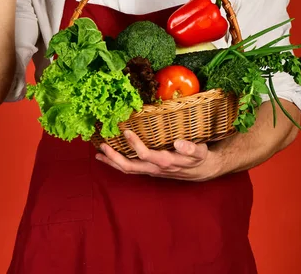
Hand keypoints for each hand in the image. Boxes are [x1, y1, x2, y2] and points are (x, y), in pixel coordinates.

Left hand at [96, 130, 218, 181]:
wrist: (202, 170)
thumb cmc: (199, 157)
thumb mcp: (200, 151)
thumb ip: (191, 148)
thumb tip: (178, 143)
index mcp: (166, 162)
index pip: (146, 155)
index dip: (135, 144)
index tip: (126, 131)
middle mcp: (155, 168)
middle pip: (130, 167)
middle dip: (114, 158)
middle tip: (102, 146)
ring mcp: (151, 170)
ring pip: (128, 170)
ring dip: (112, 162)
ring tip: (99, 154)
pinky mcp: (149, 169)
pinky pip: (130, 168)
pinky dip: (117, 163)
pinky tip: (108, 157)